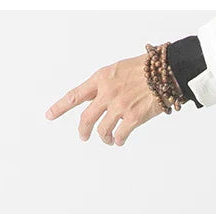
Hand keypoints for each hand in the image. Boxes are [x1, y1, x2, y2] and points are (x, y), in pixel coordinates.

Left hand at [45, 55, 163, 146]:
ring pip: (103, 130)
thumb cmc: (145, 70)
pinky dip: (118, 140)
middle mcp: (107, 93)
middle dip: (83, 130)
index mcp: (101, 78)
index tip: (49, 115)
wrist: (165, 72)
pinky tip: (120, 141)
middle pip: (86, 118)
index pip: (75, 95)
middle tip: (83, 137)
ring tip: (108, 140)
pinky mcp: (133, 118)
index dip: (60, 107)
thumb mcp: (118, 69)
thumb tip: (101, 99)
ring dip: (104, 138)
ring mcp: (119, 106)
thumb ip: (107, 84)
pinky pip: (120, 135)